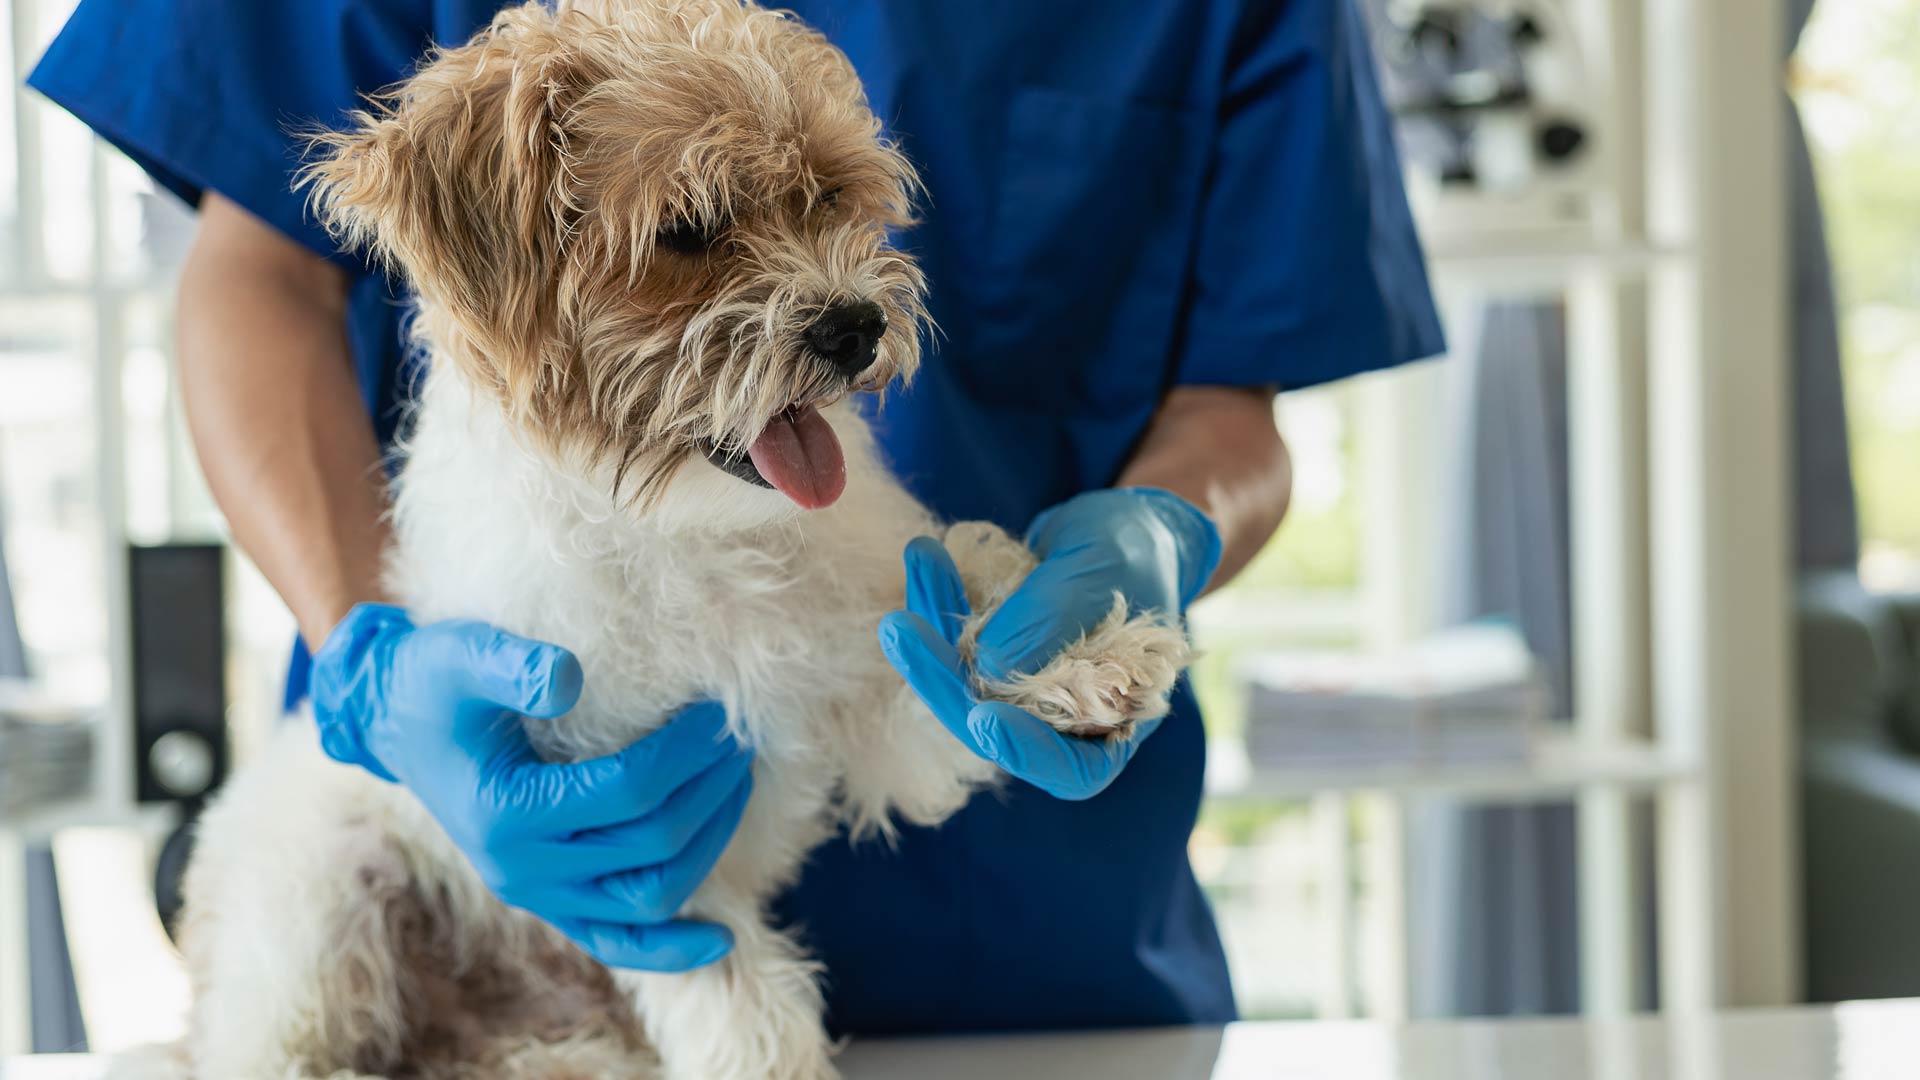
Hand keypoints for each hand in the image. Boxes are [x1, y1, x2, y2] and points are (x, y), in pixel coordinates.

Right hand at [310, 604, 751, 971]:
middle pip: (650, 844)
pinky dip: (672, 948)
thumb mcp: (460, 655)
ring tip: (736, 786)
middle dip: (708, 791)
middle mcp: (521, 869)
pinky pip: (617, 943)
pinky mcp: (550, 902)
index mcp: (505, 812)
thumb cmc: (433, 682)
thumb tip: (569, 678)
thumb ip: (511, 664)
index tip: (719, 714)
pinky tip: (724, 938)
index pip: (627, 791)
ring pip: (648, 897)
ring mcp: (537, 895)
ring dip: (707, 847)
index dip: (685, 754)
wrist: (398, 724)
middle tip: (739, 741)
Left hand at [878, 488, 1219, 799]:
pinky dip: (938, 600)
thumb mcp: (1108, 568)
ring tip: (920, 558)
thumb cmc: (1138, 552)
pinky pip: (955, 643)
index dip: (1027, 752)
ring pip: (964, 682)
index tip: (986, 719)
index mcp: (1117, 726)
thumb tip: (987, 663)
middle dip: (943, 679)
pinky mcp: (994, 656)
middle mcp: (1064, 722)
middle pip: (995, 727)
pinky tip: (925, 555)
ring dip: (931, 628)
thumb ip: (1057, 614)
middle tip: (901, 629)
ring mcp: (1023, 692)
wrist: (1130, 528)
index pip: (1074, 769)